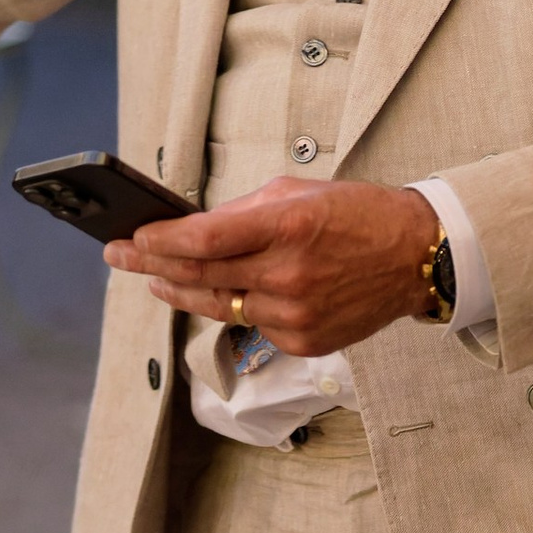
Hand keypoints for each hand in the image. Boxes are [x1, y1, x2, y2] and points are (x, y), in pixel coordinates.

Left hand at [109, 175, 440, 353]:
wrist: (414, 258)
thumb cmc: (358, 216)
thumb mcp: (300, 192)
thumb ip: (244, 211)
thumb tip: (195, 227)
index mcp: (287, 227)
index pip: (204, 238)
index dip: (160, 240)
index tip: (133, 236)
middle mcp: (288, 275)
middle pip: (200, 274)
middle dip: (151, 264)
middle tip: (119, 257)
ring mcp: (295, 314)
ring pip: (219, 305)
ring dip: (182, 291)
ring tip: (156, 280)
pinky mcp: (303, 340)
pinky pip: (252, 325)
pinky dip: (234, 308)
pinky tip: (225, 294)